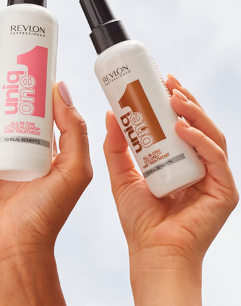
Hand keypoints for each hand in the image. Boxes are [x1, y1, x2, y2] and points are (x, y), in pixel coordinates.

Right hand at [0, 82, 91, 305]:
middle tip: (9, 73)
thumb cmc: (47, 212)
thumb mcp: (75, 169)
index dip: (35, 86)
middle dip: (9, 85)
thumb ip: (74, 130)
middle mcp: (16, 142)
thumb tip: (61, 89)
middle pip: (10, 103)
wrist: (10, 246)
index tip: (33, 66)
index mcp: (43, 144)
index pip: (38, 107)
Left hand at [104, 75, 237, 305]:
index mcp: (182, 160)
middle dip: (186, 100)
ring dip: (194, 113)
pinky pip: (216, 159)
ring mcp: (214, 178)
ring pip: (212, 136)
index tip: (160, 80)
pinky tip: (182, 128)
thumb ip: (117, 145)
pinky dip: (200, 141)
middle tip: (168, 81)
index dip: (175, 100)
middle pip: (200, 125)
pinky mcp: (224, 192)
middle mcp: (201, 166)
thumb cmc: (140, 218)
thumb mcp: (122, 173)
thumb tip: (109, 113)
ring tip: (174, 97)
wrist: (151, 252)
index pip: (183, 124)